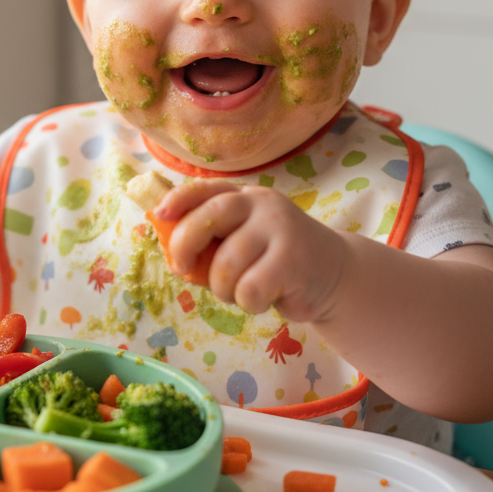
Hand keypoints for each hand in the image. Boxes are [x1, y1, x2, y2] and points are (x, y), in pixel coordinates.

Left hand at [155, 180, 349, 320]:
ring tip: (239, 291)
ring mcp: (279, 230)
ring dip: (223, 288)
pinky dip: (248, 302)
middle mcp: (262, 206)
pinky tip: (263, 299)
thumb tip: (173, 254)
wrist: (333, 273)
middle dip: (185, 244)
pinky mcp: (292, 260)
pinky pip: (249, 288)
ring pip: (226, 264)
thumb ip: (214, 241)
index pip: (206, 189)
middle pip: (210, 217)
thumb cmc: (275, 260)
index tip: (159, 215)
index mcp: (245, 196)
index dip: (179, 200)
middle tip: (182, 269)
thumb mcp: (244, 241)